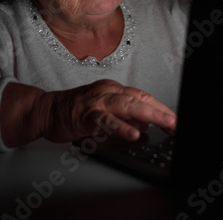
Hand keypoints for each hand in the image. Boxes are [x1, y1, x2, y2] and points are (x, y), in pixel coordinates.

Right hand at [36, 79, 176, 142]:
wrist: (46, 110)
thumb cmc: (74, 111)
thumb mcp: (104, 112)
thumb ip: (124, 116)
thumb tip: (146, 124)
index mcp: (113, 89)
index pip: (142, 96)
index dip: (161, 108)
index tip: (175, 120)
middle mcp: (107, 91)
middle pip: (139, 98)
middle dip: (161, 111)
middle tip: (176, 123)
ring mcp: (96, 101)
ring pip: (126, 104)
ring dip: (149, 114)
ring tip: (165, 124)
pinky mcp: (85, 114)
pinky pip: (105, 120)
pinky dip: (121, 126)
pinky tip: (133, 133)